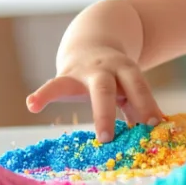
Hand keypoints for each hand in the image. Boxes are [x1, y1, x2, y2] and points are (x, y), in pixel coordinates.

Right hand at [26, 48, 162, 142]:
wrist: (92, 44)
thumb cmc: (116, 77)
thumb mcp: (129, 87)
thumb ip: (138, 107)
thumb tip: (153, 134)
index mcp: (126, 71)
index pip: (138, 87)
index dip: (146, 104)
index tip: (153, 124)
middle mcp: (103, 69)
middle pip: (105, 89)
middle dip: (106, 113)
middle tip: (108, 139)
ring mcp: (81, 72)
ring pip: (76, 85)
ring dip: (58, 103)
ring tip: (72, 126)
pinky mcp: (63, 77)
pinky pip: (52, 87)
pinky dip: (41, 96)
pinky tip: (32, 105)